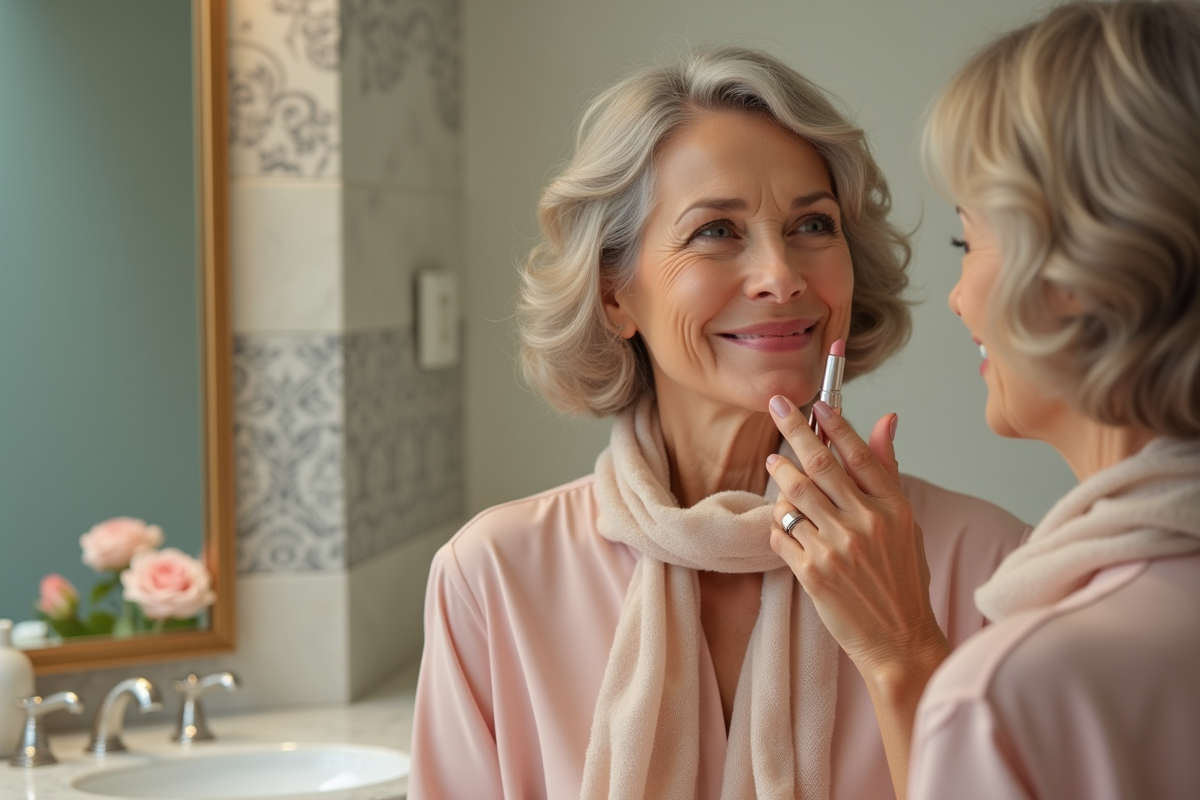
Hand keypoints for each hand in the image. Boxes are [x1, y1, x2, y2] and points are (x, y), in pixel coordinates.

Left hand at [765, 397, 947, 681]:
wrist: (898, 640)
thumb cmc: (902, 581)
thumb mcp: (906, 525)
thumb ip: (887, 474)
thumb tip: (885, 420)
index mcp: (892, 509)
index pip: (859, 454)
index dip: (835, 423)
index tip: (815, 402)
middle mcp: (865, 524)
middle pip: (820, 464)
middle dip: (794, 430)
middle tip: (776, 406)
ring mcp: (837, 548)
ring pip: (794, 495)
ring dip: (780, 474)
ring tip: (775, 462)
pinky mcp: (812, 573)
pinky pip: (781, 533)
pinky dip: (777, 522)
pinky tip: (783, 520)